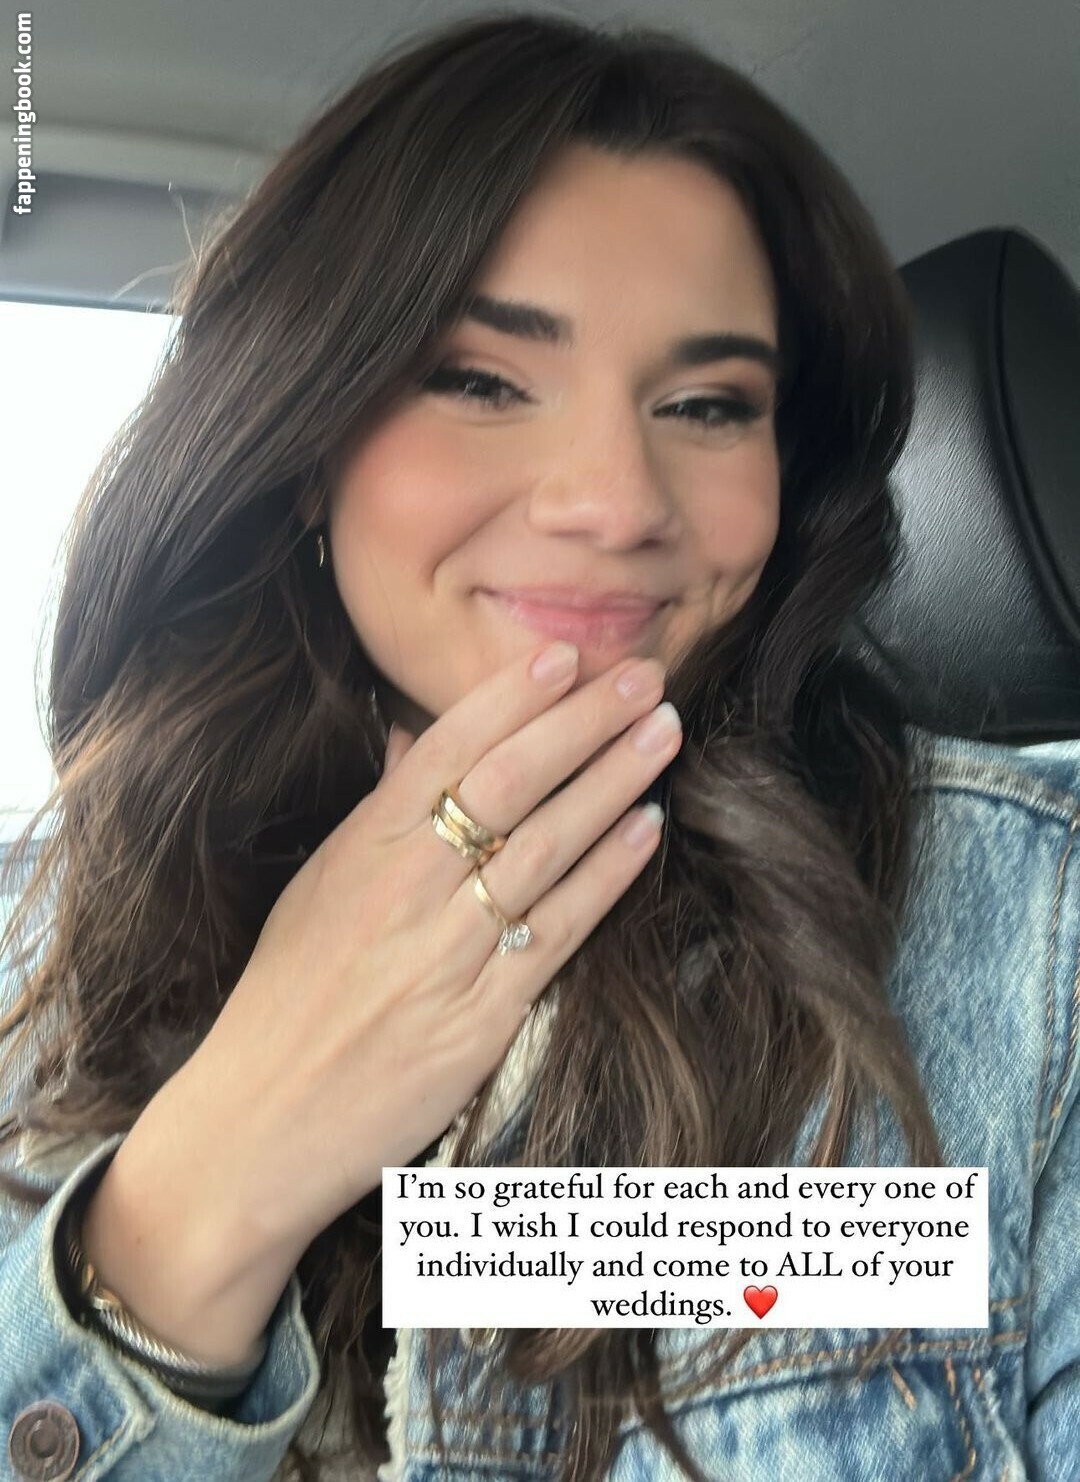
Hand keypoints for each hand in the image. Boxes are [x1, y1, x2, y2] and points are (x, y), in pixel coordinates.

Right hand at [169, 641, 681, 1257]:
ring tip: (662, 734)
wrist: (256, 1123)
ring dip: (613, 782)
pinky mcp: (481, 1018)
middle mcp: (405, 888)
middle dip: (583, 722)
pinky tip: (646, 830)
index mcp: (360, 848)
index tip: (568, 656)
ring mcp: (446, 952)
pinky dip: (607, 875)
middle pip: (508, 783)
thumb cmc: (285, 1000)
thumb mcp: (317, 888)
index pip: (447, 749)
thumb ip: (376, 811)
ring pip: (545, 846)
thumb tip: (413, 735)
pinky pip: (557, 931)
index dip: (513, 697)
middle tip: (642, 678)